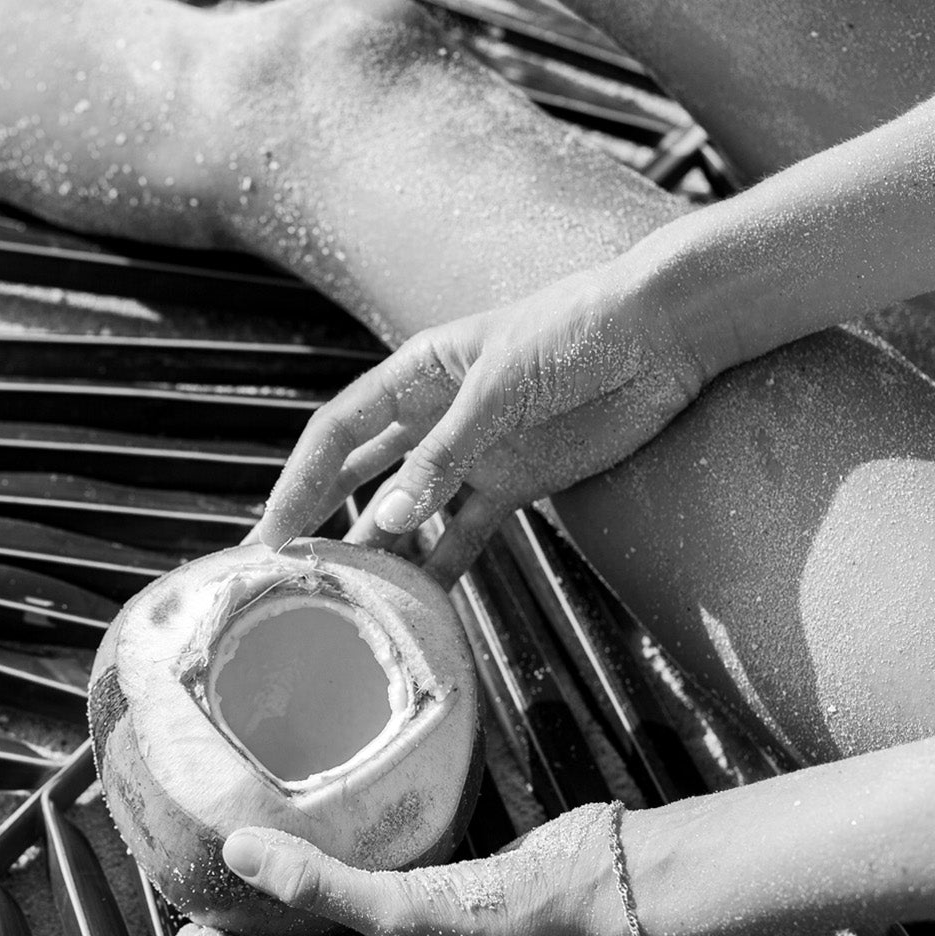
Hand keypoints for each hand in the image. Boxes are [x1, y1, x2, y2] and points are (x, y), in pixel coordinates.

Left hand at [171, 820, 616, 935]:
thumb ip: (319, 884)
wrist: (602, 881)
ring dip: (286, 920)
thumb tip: (240, 854)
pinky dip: (328, 888)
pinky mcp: (435, 905)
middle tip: (202, 915)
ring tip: (238, 886)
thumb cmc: (519, 922)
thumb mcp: (405, 911)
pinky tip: (303, 858)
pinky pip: (363, 905)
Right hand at [256, 251, 706, 583]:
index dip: (299, 484)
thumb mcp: (499, 388)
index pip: (337, 434)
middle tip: (284, 575)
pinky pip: (465, 533)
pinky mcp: (517, 483)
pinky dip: (442, 567)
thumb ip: (443, 456)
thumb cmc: (575, 332)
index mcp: (415, 374)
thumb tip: (389, 520)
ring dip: (379, 551)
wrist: (663, 334)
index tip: (271, 534)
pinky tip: (418, 603)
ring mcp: (474, 453)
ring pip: (408, 511)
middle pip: (359, 475)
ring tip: (347, 599)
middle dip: (319, 521)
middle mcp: (433, 416)